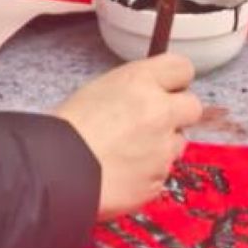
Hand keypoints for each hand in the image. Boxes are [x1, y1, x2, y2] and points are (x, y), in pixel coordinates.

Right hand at [56, 56, 203, 220]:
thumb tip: (146, 96)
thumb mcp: (96, 91)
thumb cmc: (64, 131)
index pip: (181, 68)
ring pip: (178, 144)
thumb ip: (132, 90)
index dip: (174, 80)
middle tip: (153, 123)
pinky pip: (161, 174)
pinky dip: (147, 175)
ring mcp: (163, 149)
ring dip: (161, 146)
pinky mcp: (158, 180)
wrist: (54, 173)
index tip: (168, 88)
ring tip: (128, 153)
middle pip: (192, 106)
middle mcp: (160, 112)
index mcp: (140, 82)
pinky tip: (122, 174)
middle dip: (177, 114)